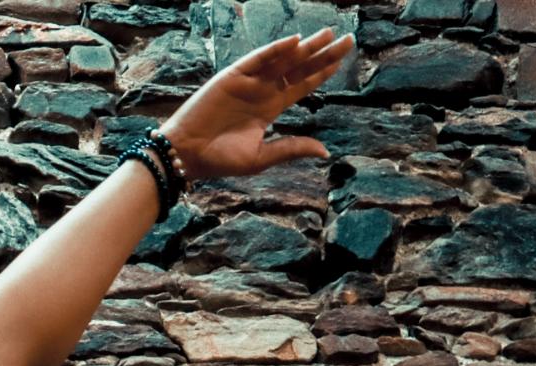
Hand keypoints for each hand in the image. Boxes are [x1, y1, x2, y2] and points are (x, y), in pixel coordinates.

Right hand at [158, 27, 355, 182]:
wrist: (187, 155)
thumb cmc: (220, 160)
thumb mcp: (261, 157)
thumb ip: (291, 148)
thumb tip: (325, 151)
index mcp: (270, 108)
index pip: (303, 85)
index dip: (324, 71)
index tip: (343, 59)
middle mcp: (262, 91)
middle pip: (299, 67)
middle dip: (323, 53)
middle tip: (348, 39)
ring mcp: (248, 82)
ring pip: (283, 59)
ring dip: (305, 47)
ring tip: (328, 35)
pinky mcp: (232, 77)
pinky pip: (257, 59)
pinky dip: (275, 50)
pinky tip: (295, 42)